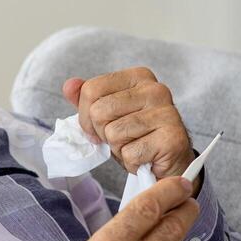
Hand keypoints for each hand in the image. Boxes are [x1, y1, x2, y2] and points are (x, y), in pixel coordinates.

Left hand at [63, 68, 197, 187]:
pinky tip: (146, 157)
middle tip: (122, 139)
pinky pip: (130, 153)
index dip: (86, 116)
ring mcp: (167, 113)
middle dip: (103, 134)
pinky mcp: (172, 138)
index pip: (91, 89)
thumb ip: (88, 99)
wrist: (169, 163)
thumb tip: (69, 85)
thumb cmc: (137, 137)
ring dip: (119, 149)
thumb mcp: (109, 115)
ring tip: (136, 148)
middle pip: (99, 111)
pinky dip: (133, 162)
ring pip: (114, 134)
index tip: (100, 127)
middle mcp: (155, 89)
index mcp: (139, 76)